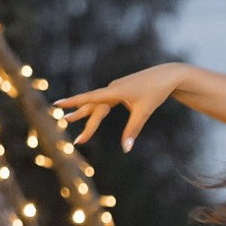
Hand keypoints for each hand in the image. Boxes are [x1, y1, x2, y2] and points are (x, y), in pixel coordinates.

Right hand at [53, 63, 187, 153]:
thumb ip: (132, 130)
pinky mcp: (122, 89)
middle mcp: (113, 88)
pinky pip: (105, 100)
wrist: (167, 76)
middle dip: (78, 115)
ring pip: (97, 102)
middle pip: (92, 104)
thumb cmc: (156, 92)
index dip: (73, 102)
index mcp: (115, 92)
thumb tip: (125, 149)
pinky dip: (95, 107)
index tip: (57, 103)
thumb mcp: (144, 112)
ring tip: (69, 117)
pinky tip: (91, 113)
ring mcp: (117, 88)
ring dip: (84, 111)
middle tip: (63, 121)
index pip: (90, 98)